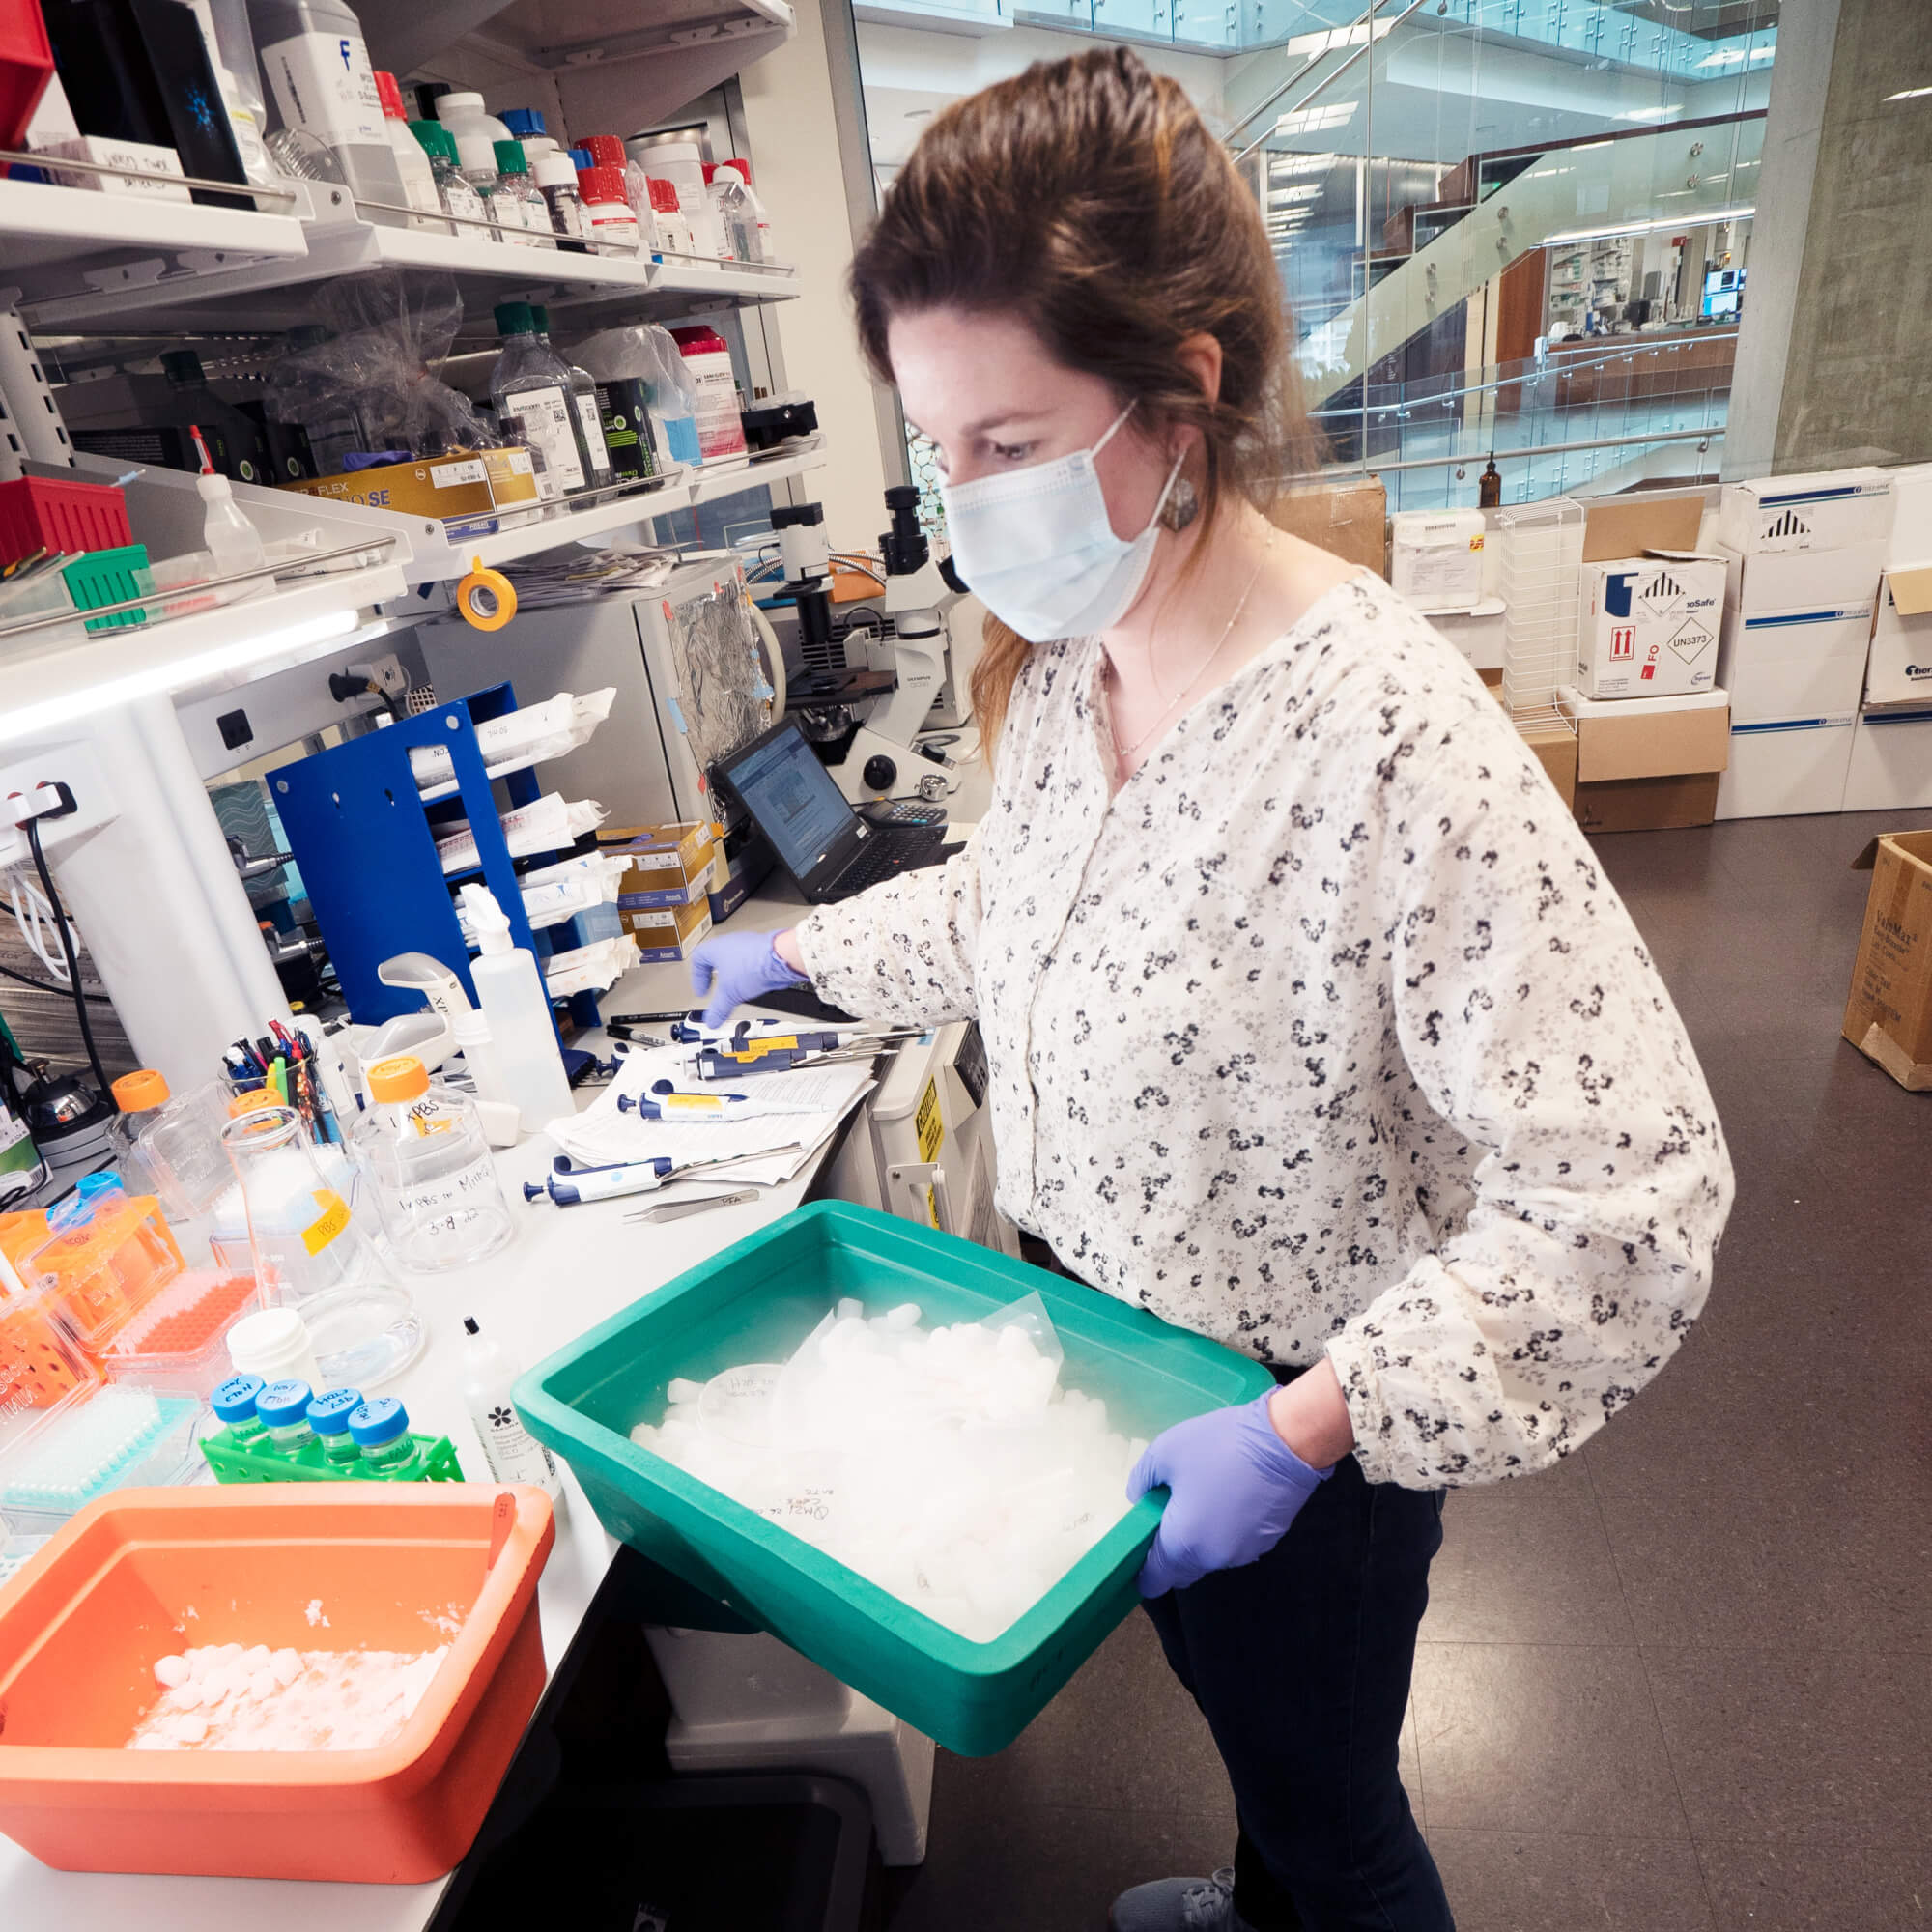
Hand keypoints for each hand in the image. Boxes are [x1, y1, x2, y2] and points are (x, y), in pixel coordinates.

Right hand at [689, 930, 808, 1026]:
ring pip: (736, 962)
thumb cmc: (753, 964)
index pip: (698, 959)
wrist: (782, 958)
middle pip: (718, 960)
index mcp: (717, 948)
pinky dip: (751, 976)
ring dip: (735, 978)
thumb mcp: (729, 994)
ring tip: (738, 991)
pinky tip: (755, 986)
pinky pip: (753, 964)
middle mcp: (733, 943)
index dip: (697, 978)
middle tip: (720, 992)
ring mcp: (750, 946)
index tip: (703, 992)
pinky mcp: (764, 952)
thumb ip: (718, 1009)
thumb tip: (712, 1020)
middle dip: (718, 979)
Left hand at [1126, 1392, 1332, 1596]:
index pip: (1155, 1579)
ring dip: (1198, 1539)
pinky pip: (1233, 1543)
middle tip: (1166, 1514)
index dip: (1142, 1570)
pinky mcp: (1266, 1541)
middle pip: (1182, 1570)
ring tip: (1200, 1497)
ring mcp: (1243, 1552)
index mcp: (1184, 1543)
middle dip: (1169, 1552)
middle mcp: (1213, 1558)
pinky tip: (1228, 1495)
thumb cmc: (1219, 1446)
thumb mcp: (1165, 1452)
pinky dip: (1224, 1529)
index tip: (1137, 1551)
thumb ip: (1142, 1480)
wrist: (1285, 1442)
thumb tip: (1139, 1498)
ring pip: (1209, 1556)